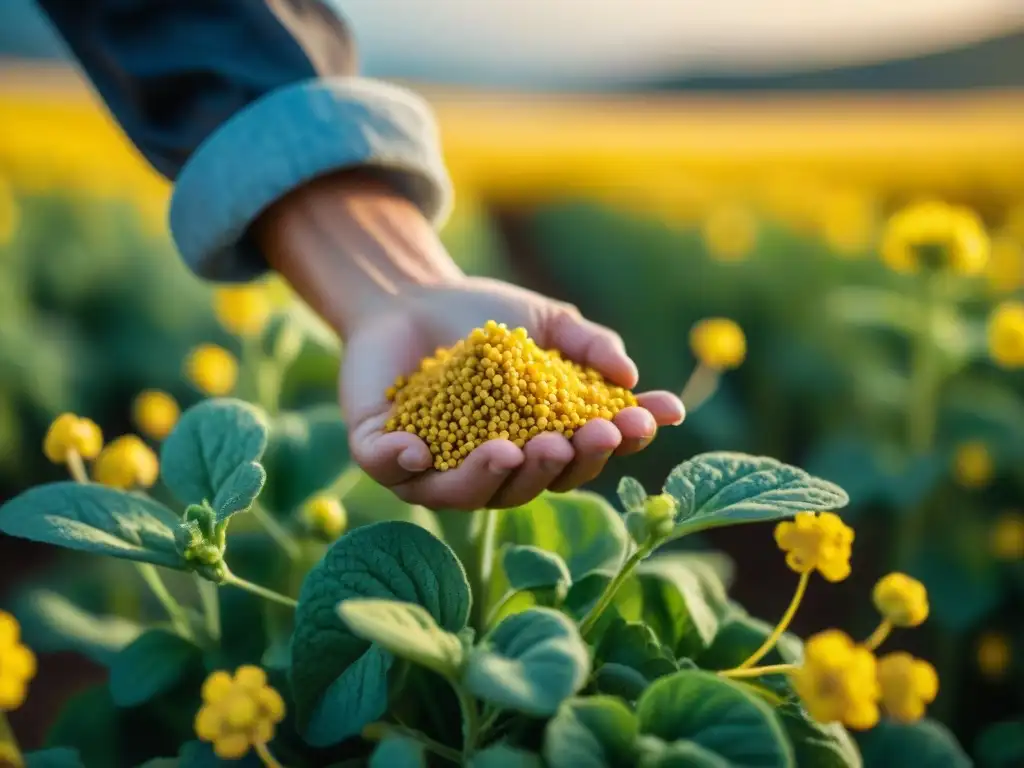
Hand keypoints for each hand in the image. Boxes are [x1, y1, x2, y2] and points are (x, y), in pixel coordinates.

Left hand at [258, 171, 683, 510]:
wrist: (412, 293)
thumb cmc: (487, 316)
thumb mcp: (548, 323)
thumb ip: (591, 345)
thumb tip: (632, 377)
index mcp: (535, 445)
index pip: (581, 456)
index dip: (613, 444)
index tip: (637, 422)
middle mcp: (489, 469)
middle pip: (529, 483)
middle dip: (554, 465)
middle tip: (568, 440)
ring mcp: (434, 467)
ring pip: (464, 492)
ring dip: (488, 476)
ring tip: (509, 451)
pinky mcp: (379, 451)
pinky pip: (389, 470)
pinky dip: (403, 463)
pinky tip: (418, 452)